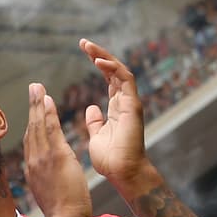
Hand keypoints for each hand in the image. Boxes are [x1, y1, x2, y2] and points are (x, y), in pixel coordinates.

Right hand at [21, 82, 89, 216]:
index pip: (31, 142)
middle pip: (31, 129)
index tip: (34, 111)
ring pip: (38, 125)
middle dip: (32, 107)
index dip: (32, 124)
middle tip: (33, 88)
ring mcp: (42, 158)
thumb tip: (50, 176)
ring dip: (37, 104)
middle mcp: (34, 161)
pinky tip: (48, 99)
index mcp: (34, 170)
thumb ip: (48, 180)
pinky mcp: (55, 156)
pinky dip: (47, 112)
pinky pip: (50, 129)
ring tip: (37, 87)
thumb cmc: (63, 213)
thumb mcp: (50, 194)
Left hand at [79, 39, 154, 192]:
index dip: (98, 64)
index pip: (109, 79)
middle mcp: (125, 102)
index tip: (84, 51)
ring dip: (104, 57)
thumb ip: (95, 122)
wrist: (123, 173)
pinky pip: (125, 80)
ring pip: (120, 71)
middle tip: (84, 43)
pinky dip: (112, 68)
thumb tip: (91, 108)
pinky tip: (98, 61)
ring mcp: (130, 103)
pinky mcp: (132, 105)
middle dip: (100, 55)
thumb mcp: (96, 137)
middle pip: (114, 71)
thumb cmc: (111, 160)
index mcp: (117, 108)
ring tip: (88, 47)